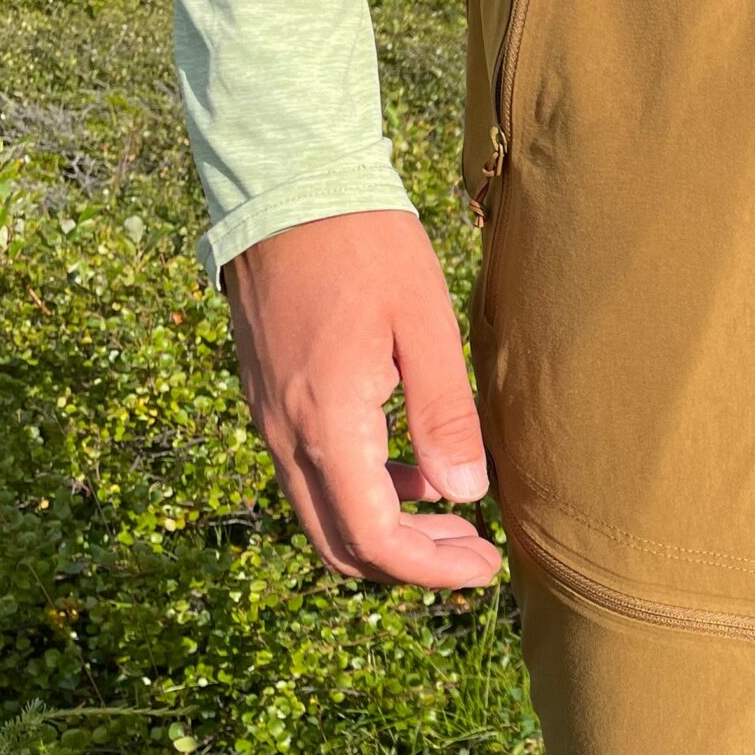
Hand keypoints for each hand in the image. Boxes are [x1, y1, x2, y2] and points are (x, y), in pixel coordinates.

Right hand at [223, 210, 503, 586]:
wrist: (285, 185)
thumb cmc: (364, 245)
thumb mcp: (424, 324)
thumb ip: (444, 416)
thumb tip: (466, 495)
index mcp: (327, 424)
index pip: (375, 539)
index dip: (433, 570)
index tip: (486, 568)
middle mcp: (285, 434)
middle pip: (339, 545)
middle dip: (409, 563)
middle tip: (473, 552)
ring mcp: (268, 417)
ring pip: (321, 514)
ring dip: (384, 529)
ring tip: (453, 513)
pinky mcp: (267, 397)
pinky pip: (309, 474)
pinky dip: (360, 491)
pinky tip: (410, 464)